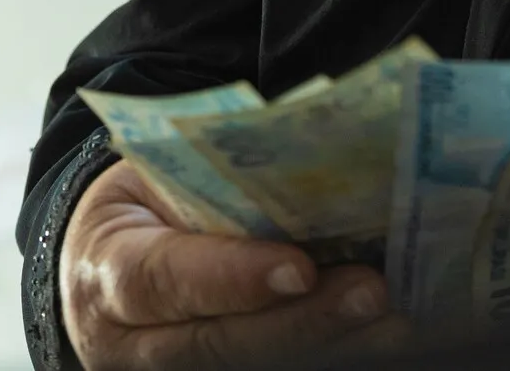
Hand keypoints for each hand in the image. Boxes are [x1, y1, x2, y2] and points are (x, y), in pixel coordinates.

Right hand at [59, 159, 407, 369]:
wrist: (111, 260)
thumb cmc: (147, 204)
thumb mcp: (155, 177)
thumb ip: (213, 180)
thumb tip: (315, 159)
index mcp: (108, 272)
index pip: (164, 280)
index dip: (233, 277)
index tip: (301, 267)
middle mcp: (134, 343)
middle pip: (221, 344)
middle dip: (304, 322)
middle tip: (373, 293)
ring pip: (256, 369)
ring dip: (336, 346)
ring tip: (400, 319)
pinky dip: (340, 354)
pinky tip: (390, 334)